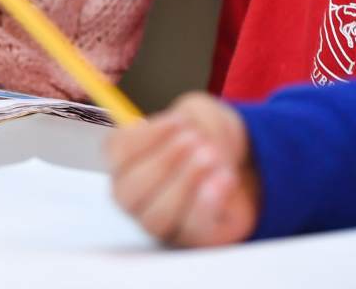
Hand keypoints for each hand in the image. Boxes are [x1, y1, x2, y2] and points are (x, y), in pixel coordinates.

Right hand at [104, 93, 260, 246]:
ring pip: (156, 216)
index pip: (116, 153)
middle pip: (128, 192)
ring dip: (184, 181)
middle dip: (163, 162)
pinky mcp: (193, 241)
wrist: (239, 172)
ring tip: (211, 155)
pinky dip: (208, 202)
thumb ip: (193, 115)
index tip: (179, 120)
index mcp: (125, 163)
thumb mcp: (199, 116)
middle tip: (195, 140)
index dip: (146, 137)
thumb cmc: (206, 143)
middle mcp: (136, 199)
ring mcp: (162, 225)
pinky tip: (225, 177)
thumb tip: (193, 129)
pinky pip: (192, 231)